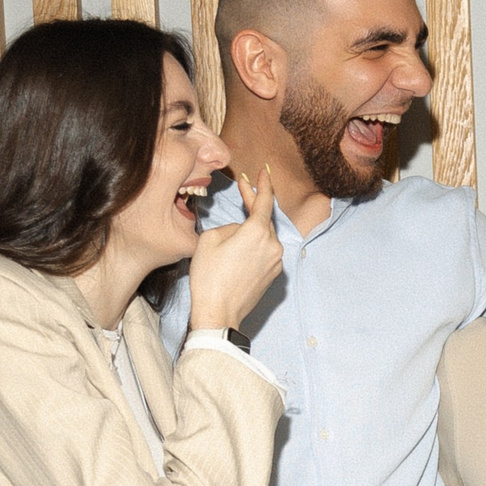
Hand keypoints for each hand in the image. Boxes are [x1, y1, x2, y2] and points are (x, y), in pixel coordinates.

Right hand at [188, 169, 282, 333]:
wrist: (218, 313)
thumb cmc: (210, 277)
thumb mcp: (210, 239)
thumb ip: (230, 226)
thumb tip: (240, 231)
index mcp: (258, 232)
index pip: (265, 201)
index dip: (264, 184)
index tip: (264, 172)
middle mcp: (273, 245)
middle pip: (265, 218)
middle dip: (253, 203)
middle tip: (243, 189)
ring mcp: (275, 262)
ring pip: (264, 236)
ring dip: (250, 229)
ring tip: (230, 235)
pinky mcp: (273, 275)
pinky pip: (264, 252)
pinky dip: (254, 246)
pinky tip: (237, 252)